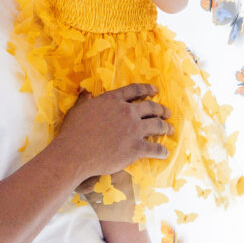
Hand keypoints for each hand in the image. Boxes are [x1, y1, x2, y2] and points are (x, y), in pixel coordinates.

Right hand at [58, 83, 172, 181]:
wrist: (75, 153)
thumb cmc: (73, 131)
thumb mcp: (77, 109)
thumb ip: (84, 99)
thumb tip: (85, 90)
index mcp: (113, 100)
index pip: (134, 90)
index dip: (147, 89)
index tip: (155, 91)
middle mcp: (127, 111)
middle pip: (150, 107)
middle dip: (161, 109)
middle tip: (167, 113)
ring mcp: (133, 129)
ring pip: (157, 125)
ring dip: (166, 127)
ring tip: (170, 129)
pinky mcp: (136, 148)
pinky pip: (155, 148)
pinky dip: (161, 151)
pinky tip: (165, 153)